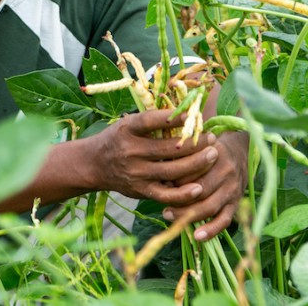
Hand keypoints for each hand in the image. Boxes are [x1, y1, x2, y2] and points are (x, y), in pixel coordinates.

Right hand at [93, 109, 219, 206]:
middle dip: (196, 143)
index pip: (152, 121)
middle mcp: (131, 151)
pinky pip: (166, 195)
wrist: (94, 164)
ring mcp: (136, 173)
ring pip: (172, 170)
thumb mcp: (129, 123)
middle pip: (169, 148)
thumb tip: (188, 111)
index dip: (174, 118)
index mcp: (128, 129)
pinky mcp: (140, 191)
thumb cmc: (119, 138)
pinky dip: (183, 194)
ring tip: (213, 155)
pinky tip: (199, 187)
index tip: (194, 114)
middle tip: (213, 138)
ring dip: (197, 164)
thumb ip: (153, 120)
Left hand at [162, 130, 248, 241]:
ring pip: (210, 206)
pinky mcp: (236, 203)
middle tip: (162, 206)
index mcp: (214, 154)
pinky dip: (212, 230)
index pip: (192, 169)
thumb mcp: (196, 145)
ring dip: (188, 215)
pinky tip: (198, 237)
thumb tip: (160, 173)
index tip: (160, 183)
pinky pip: (224, 220)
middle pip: (201, 189)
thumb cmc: (208, 151)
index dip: (175, 178)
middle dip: (179, 199)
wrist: (240, 153)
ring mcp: (232, 188)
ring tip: (169, 216)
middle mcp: (226, 171)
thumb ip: (180, 155)